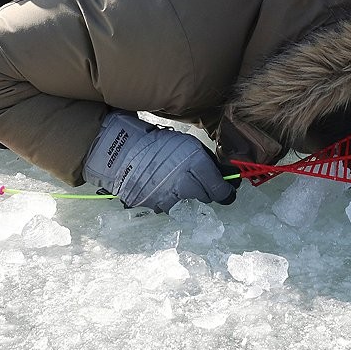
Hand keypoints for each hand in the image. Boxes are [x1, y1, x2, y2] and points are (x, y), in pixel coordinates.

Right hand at [83, 111, 235, 212]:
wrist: (123, 150)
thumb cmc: (158, 143)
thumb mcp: (188, 144)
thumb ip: (207, 161)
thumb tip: (223, 175)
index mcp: (195, 165)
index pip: (220, 190)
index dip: (225, 191)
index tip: (226, 191)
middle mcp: (185, 183)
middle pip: (205, 197)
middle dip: (205, 190)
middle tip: (197, 180)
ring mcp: (169, 197)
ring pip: (187, 203)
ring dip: (185, 195)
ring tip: (175, 181)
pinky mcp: (155, 205)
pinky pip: (169, 206)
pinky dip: (168, 199)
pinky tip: (162, 187)